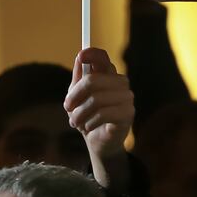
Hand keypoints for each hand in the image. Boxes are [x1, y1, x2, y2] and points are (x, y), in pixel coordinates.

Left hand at [65, 47, 134, 190]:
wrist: (97, 142)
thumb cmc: (88, 115)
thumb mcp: (77, 96)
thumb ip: (79, 77)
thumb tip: (80, 56)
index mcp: (108, 75)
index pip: (103, 57)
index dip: (92, 54)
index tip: (81, 57)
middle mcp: (120, 82)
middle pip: (92, 80)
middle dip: (75, 97)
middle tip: (68, 108)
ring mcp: (126, 97)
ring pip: (96, 99)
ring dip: (80, 114)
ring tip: (77, 122)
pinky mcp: (128, 113)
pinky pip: (103, 114)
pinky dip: (90, 122)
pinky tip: (89, 127)